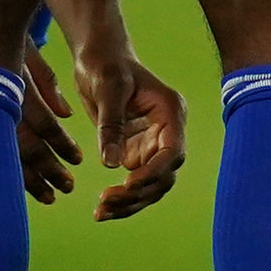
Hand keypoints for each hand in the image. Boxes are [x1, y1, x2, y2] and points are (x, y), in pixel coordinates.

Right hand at [16, 41, 80, 206]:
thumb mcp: (26, 51)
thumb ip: (46, 82)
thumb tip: (65, 114)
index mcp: (14, 88)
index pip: (44, 123)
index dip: (61, 144)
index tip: (76, 159)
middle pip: (28, 146)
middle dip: (49, 169)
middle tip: (68, 187)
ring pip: (8, 155)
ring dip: (30, 178)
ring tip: (49, 196)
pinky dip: (7, 171)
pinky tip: (18, 187)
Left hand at [78, 33, 188, 221]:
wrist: (98, 57)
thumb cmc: (106, 64)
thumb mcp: (107, 89)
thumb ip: (111, 126)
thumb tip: (112, 165)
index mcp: (171, 112)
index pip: (172, 151)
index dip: (154, 172)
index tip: (128, 184)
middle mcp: (168, 131)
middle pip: (164, 175)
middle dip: (139, 193)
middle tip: (106, 203)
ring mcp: (153, 144)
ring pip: (152, 185)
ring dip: (130, 202)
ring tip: (101, 212)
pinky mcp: (137, 151)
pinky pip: (135, 183)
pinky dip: (121, 198)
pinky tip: (102, 209)